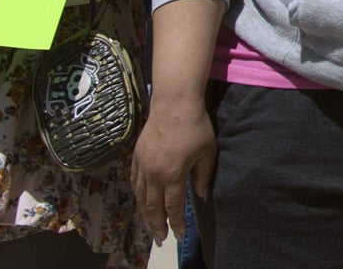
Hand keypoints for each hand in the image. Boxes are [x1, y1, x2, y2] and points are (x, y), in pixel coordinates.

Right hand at [132, 98, 216, 242]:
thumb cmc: (196, 126)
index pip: (173, 206)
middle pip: (152, 207)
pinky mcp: (136, 158)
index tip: (179, 235)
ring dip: (145, 214)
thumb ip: (204, 176)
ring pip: (140, 197)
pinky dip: (137, 196)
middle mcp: (154, 174)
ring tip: (151, 225)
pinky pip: (134, 183)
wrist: (174, 104)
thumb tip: (201, 197)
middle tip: (161, 238)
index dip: (176, 223)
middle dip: (157, 225)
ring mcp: (142, 166)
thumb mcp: (207, 151)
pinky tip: (141, 201)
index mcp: (173, 174)